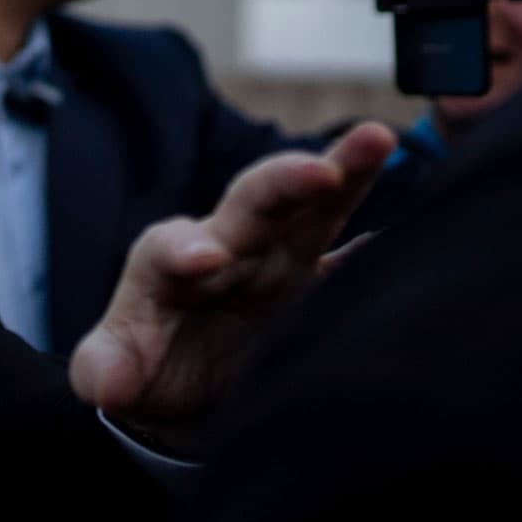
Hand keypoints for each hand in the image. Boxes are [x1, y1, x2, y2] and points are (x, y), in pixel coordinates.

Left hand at [70, 123, 396, 440]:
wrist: (182, 384)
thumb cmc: (144, 367)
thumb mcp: (114, 372)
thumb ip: (106, 370)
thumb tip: (108, 384)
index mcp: (165, 262)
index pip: (168, 246)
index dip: (185, 248)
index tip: (207, 259)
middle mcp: (226, 246)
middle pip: (252, 202)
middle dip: (284, 181)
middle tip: (317, 170)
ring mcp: (275, 262)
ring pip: (312, 208)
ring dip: (344, 172)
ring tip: (377, 137)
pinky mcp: (314, 288)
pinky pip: (351, 261)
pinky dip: (381, 248)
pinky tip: (415, 231)